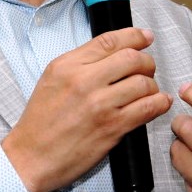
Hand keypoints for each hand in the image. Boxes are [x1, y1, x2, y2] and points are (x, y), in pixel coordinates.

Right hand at [2, 27, 171, 191]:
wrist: (31, 156)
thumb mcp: (52, 79)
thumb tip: (114, 52)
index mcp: (67, 66)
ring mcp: (100, 105)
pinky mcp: (112, 127)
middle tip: (147, 69)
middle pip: (131, 58)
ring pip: (143, 82)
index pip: (109, 41)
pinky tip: (159, 102)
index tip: (146, 37)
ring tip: (148, 90)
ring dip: (152, 84)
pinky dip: (159, 102)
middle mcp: (84, 81)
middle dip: (147, 61)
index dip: (134, 36)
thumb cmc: (41, 121)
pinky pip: (148, 108)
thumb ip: (80, 63)